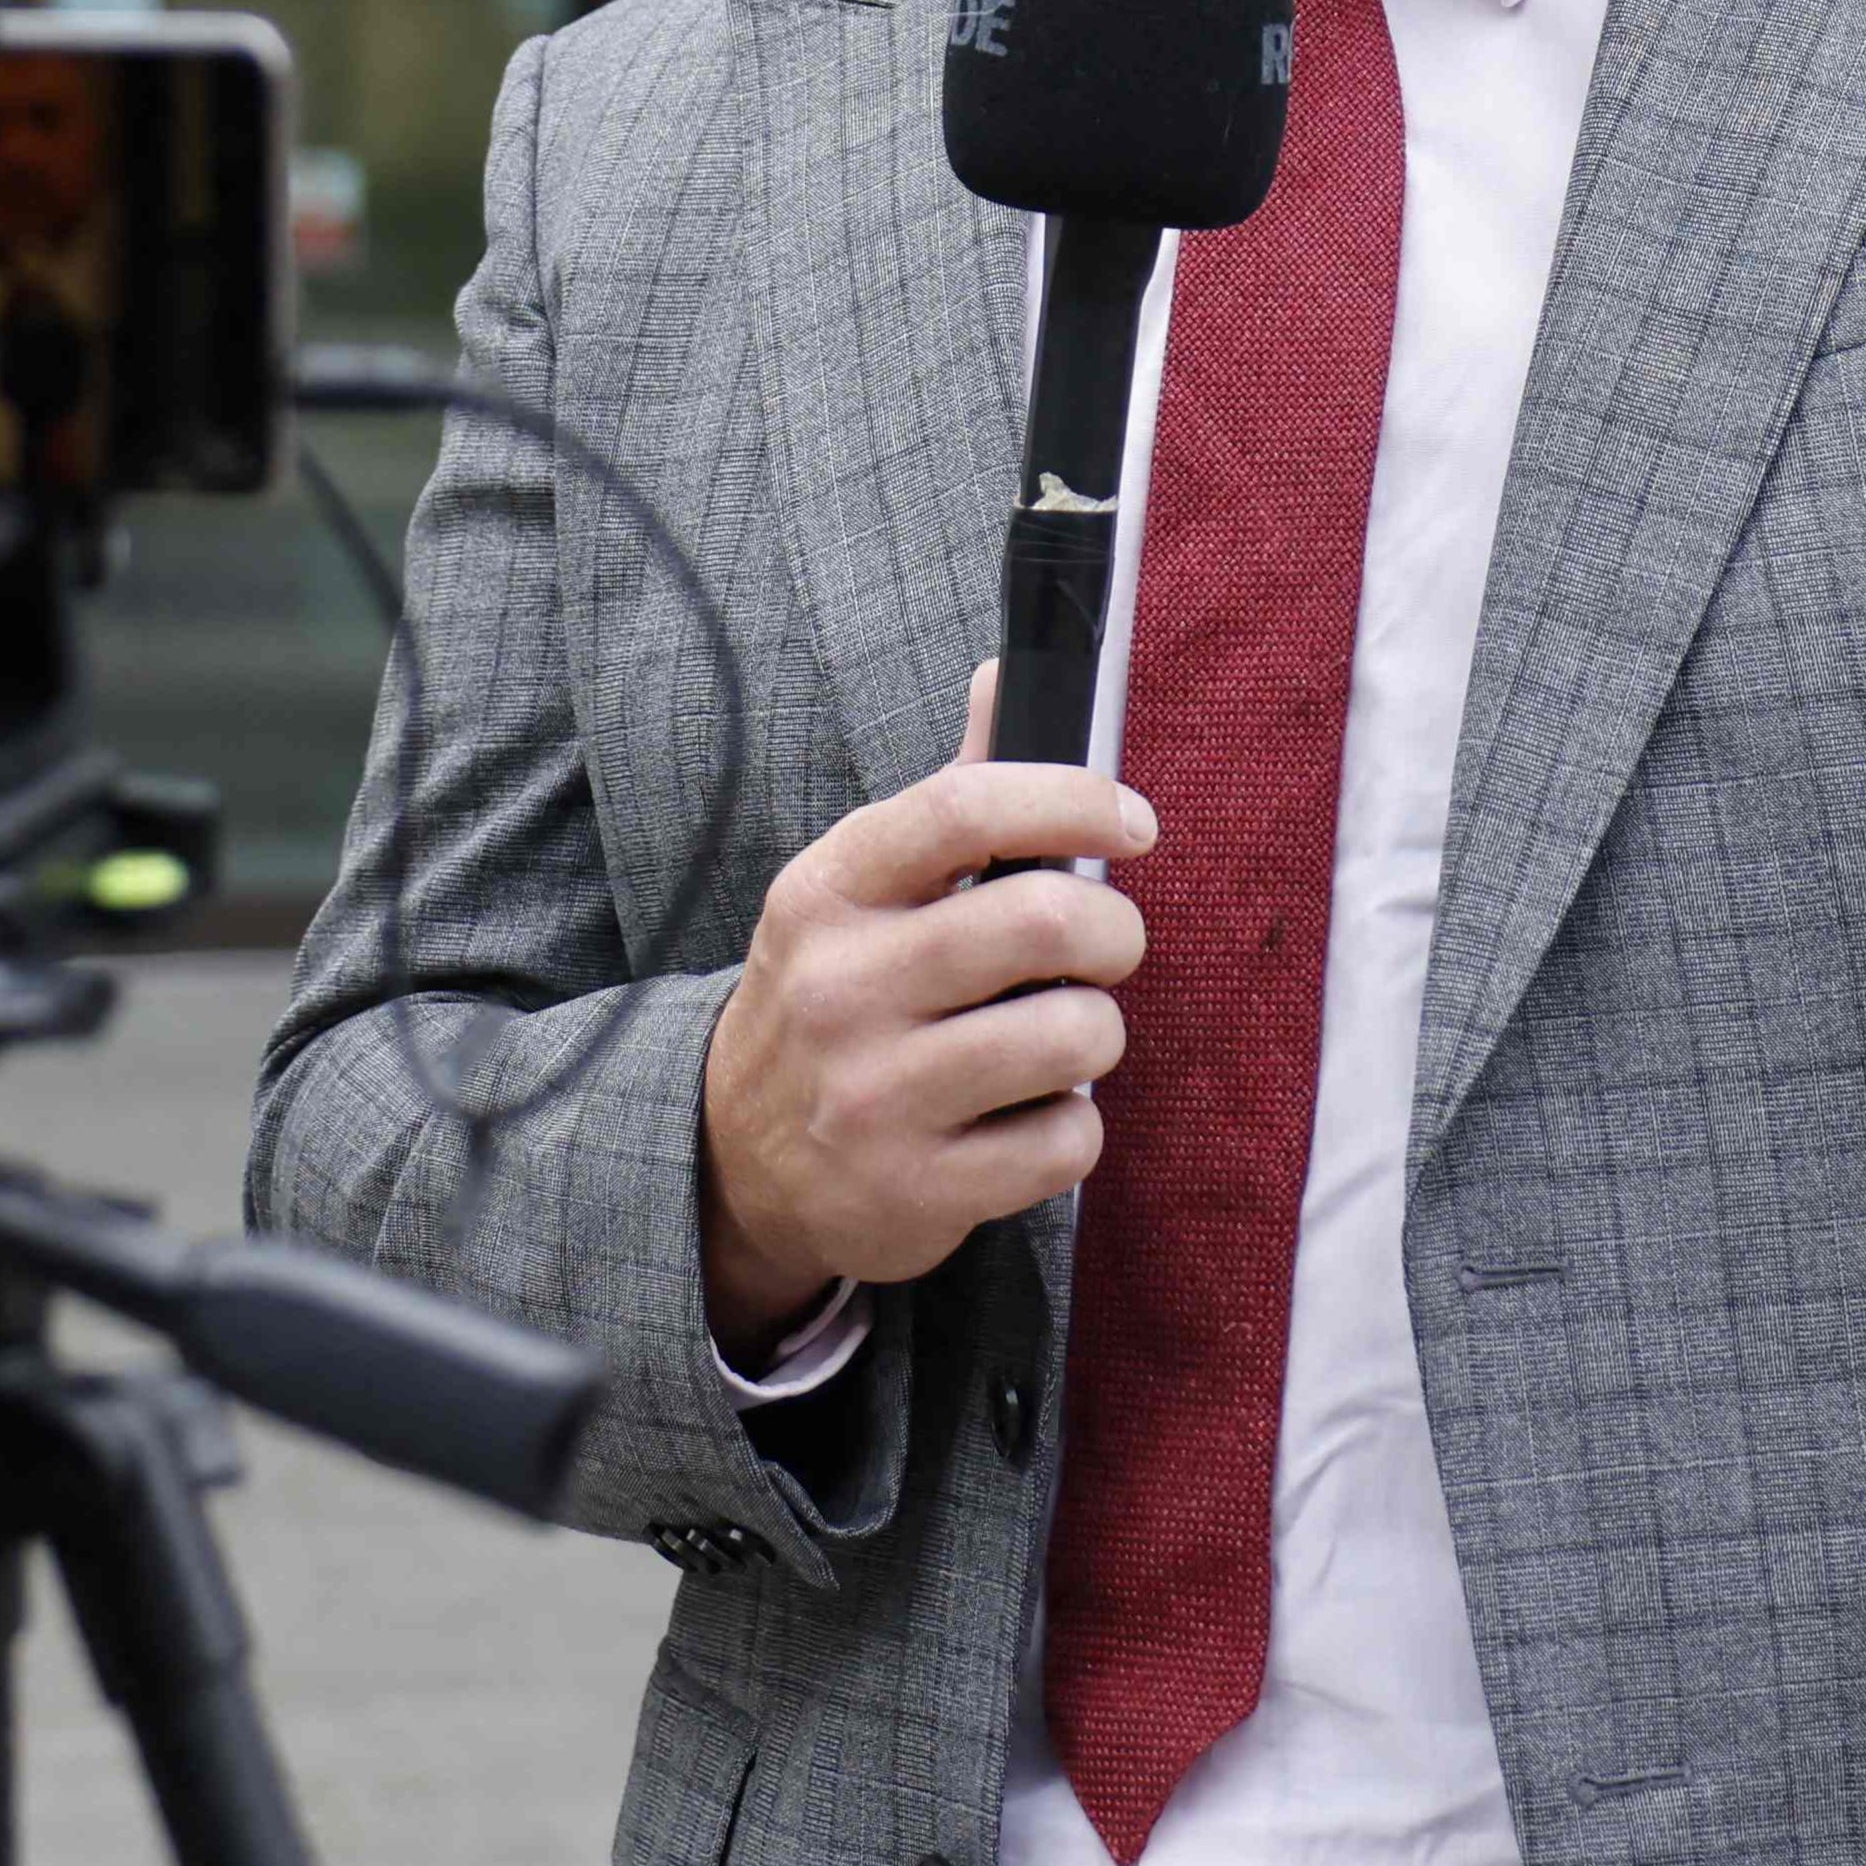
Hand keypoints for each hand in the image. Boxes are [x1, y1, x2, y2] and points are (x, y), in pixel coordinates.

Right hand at [694, 663, 1149, 1355]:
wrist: (733, 1156)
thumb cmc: (837, 993)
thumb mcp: (862, 887)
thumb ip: (951, 793)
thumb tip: (1008, 673)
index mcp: (830, 890)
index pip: (965, 809)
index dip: (1074, 800)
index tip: (1132, 822)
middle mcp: (842, 989)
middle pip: (1045, 922)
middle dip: (1114, 930)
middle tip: (1107, 945)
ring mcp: (874, 1097)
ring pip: (1073, 1035)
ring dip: (1097, 1032)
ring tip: (1061, 1034)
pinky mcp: (915, 1192)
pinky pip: (1067, 1140)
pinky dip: (1073, 1125)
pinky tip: (1026, 1116)